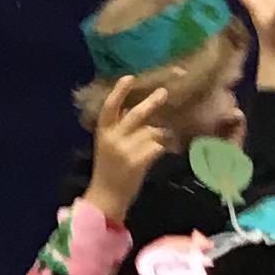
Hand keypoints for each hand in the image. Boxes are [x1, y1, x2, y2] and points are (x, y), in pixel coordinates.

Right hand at [81, 77, 171, 223]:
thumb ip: (120, 127)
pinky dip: (166, 146)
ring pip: (152, 132)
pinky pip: (158, 146)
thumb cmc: (110, 169)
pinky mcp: (137, 161)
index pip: (109, 107)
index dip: (119, 91)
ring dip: (161, 134)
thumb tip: (137, 109)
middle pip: (135, 115)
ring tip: (166, 137)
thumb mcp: (107, 144)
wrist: (107, 196)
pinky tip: (170, 148)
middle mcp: (113, 138)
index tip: (129, 77)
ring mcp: (125, 150)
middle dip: (151, 102)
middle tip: (164, 92)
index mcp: (103, 132)